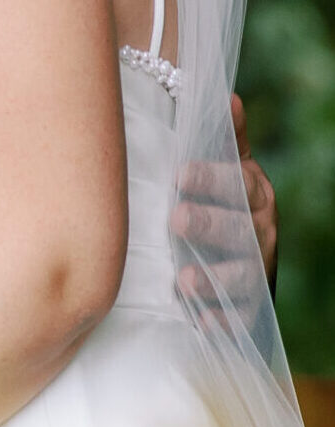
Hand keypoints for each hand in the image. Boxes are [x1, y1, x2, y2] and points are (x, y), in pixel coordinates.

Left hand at [170, 94, 278, 320]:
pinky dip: (221, 323)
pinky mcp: (246, 311)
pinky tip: (202, 323)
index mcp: (252, 197)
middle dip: (209, 224)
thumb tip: (226, 95)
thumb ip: (227, 140)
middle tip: (176, 219)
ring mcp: (254, 273)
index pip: (238, 183)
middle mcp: (258, 235)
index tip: (181, 173)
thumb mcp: (229, 174)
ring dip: (213, 280)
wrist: (239, 267)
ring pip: (240, 277)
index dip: (213, 179)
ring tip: (184, 280)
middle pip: (238, 229)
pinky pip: (238, 321)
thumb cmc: (224, 209)